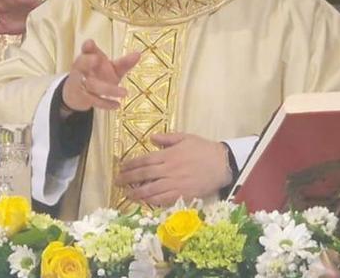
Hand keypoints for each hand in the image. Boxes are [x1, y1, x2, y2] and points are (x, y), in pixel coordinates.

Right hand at [61, 40, 139, 113]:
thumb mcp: (111, 68)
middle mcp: (81, 69)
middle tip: (96, 58)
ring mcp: (80, 83)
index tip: (90, 43)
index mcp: (88, 57)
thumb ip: (123, 63)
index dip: (87, 47)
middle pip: (82, 63)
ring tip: (125, 93)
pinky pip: (94, 100)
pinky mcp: (82, 97)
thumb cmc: (97, 75)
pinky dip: (106, 103)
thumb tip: (138, 54)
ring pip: (93, 86)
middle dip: (87, 61)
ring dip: (108, 89)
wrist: (77, 94)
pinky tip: (118, 105)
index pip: (86, 50)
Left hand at [116, 133, 232, 206]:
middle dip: (128, 179)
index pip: (144, 160)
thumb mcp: (185, 137)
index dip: (131, 165)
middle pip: (144, 175)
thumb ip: (167, 138)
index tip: (122, 168)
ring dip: (137, 193)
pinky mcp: (182, 194)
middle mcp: (168, 170)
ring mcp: (175, 183)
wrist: (222, 164)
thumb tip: (151, 138)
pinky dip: (153, 201)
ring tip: (127, 195)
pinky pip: (164, 199)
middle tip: (117, 182)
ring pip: (151, 190)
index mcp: (168, 155)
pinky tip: (145, 202)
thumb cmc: (204, 148)